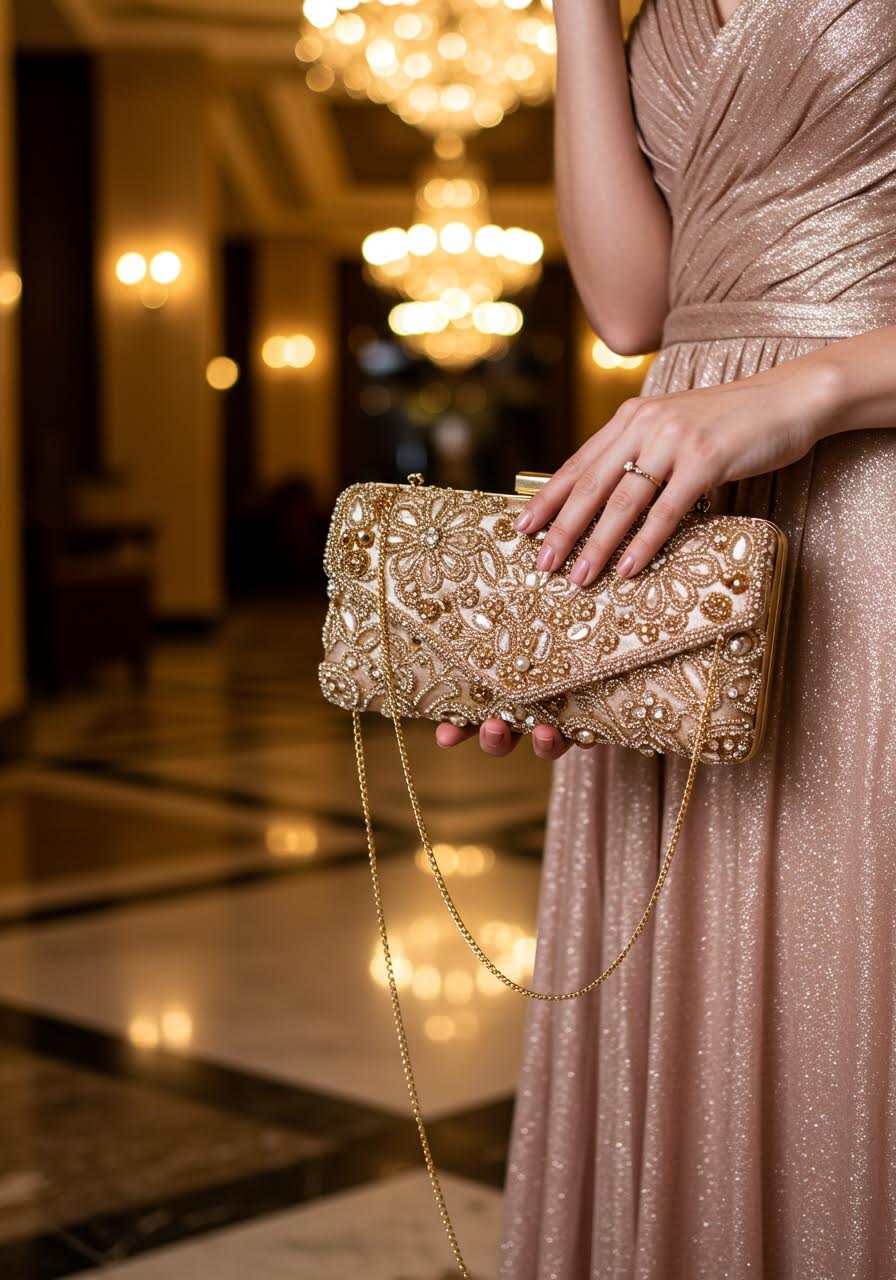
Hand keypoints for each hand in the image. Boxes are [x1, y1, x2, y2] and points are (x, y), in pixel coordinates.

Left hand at [436, 356, 840, 757]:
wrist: (789, 397)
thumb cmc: (730, 422)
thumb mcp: (674, 429)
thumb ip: (640, 453)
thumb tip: (605, 498)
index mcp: (631, 416)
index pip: (579, 463)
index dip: (548, 498)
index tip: (522, 528)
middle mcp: (645, 423)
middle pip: (591, 484)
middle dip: (561, 528)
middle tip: (541, 564)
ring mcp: (674, 440)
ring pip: (623, 500)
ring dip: (598, 544)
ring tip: (579, 576)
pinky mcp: (706, 459)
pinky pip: (666, 509)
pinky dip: (644, 542)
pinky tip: (629, 567)